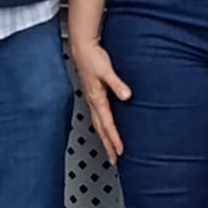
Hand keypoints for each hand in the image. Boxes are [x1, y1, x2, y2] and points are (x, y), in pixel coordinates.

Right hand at [71, 37, 131, 160]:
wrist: (81, 47)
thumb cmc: (92, 57)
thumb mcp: (106, 70)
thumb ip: (117, 83)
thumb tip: (126, 96)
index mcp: (96, 98)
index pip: (107, 124)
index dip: (114, 139)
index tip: (120, 151)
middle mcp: (93, 102)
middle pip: (101, 129)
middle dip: (107, 145)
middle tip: (114, 160)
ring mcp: (92, 99)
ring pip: (98, 124)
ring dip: (105, 138)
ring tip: (111, 150)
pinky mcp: (93, 95)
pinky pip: (98, 116)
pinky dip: (103, 127)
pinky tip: (107, 128)